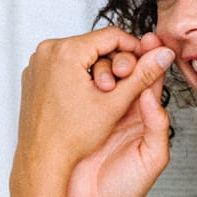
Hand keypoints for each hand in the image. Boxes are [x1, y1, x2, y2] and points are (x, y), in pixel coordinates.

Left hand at [15, 28, 173, 180]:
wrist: (42, 161)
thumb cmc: (72, 138)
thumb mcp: (115, 103)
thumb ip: (143, 75)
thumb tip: (163, 55)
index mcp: (66, 51)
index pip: (111, 35)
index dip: (133, 49)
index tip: (143, 63)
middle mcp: (47, 51)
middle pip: (93, 44)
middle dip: (111, 62)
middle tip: (121, 86)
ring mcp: (36, 63)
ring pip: (79, 55)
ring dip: (95, 69)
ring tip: (102, 95)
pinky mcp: (32, 75)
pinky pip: (61, 65)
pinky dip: (76, 75)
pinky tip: (83, 98)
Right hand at [67, 31, 173, 196]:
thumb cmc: (124, 190)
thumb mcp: (151, 160)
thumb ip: (158, 128)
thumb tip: (151, 96)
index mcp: (143, 118)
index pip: (150, 81)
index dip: (152, 60)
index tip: (152, 41)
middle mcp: (121, 111)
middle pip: (125, 71)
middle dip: (126, 58)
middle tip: (124, 59)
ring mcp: (96, 112)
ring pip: (102, 76)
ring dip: (103, 66)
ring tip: (106, 69)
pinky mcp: (75, 117)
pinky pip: (79, 90)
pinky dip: (81, 78)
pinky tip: (81, 71)